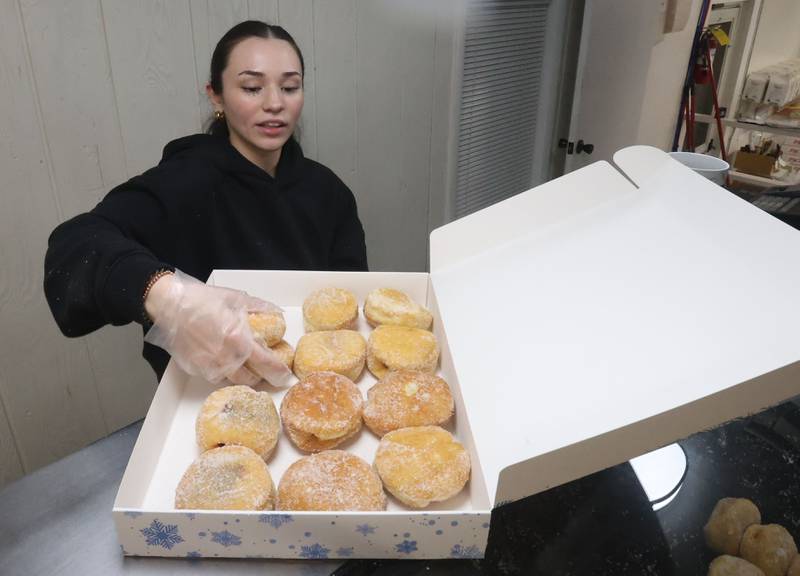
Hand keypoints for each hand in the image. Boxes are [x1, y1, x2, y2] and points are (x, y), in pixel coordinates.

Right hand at [144, 270, 292, 386]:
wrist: (169, 304)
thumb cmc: (202, 299)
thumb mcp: (236, 299)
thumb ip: (260, 308)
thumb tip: (277, 314)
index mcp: (239, 340)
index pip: (266, 364)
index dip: (279, 372)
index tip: (285, 375)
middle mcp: (225, 358)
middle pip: (251, 380)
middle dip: (262, 378)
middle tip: (267, 373)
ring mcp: (209, 366)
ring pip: (233, 380)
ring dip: (243, 376)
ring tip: (246, 366)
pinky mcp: (195, 369)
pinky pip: (215, 376)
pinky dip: (223, 371)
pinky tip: (223, 359)